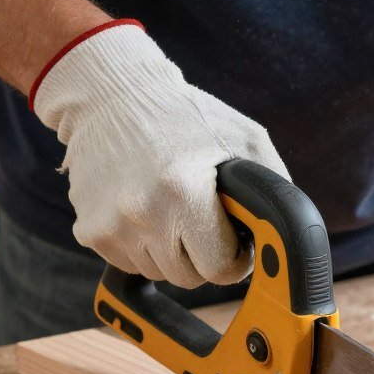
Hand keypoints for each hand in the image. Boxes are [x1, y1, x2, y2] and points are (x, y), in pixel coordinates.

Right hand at [32, 20, 288, 286]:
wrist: (110, 94)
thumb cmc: (185, 116)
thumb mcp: (245, 139)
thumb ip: (273, 191)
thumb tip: (284, 240)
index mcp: (184, 190)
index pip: (222, 270)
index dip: (235, 258)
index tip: (234, 241)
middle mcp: (143, 212)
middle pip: (190, 279)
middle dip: (204, 257)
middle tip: (202, 221)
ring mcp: (111, 226)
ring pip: (159, 274)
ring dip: (171, 251)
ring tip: (170, 206)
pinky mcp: (89, 232)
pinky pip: (130, 264)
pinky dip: (142, 245)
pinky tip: (144, 209)